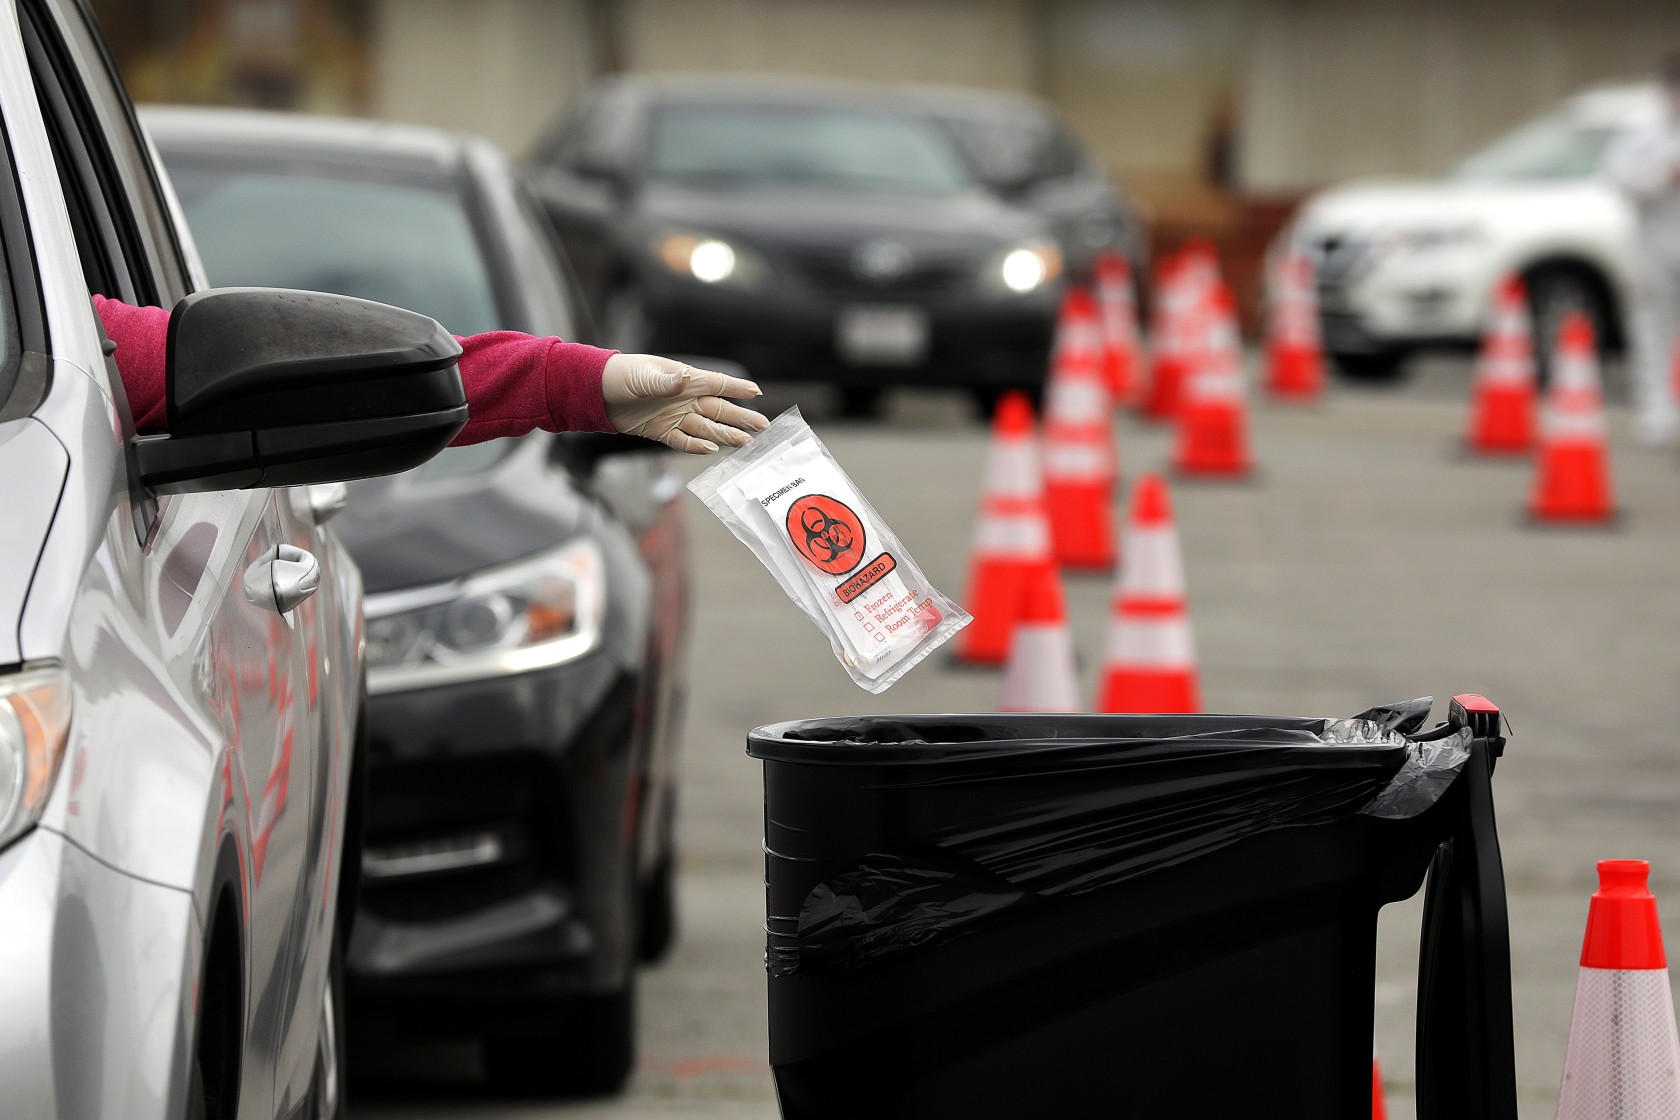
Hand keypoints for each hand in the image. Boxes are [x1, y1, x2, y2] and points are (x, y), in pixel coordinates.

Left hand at [602, 353, 769, 453]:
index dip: (736, 389)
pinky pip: (683, 441)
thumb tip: (686, 378)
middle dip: (740, 418)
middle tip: (763, 426)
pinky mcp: (661, 431)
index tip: (756, 393)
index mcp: (683, 379)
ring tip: (745, 443)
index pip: (716, 384)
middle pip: (718, 410)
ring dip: (725, 435)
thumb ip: (666, 381)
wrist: (595, 393)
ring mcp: (673, 415)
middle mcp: (683, 398)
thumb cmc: (619, 375)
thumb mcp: (643, 376)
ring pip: (706, 428)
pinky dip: (696, 447)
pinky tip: (711, 451)